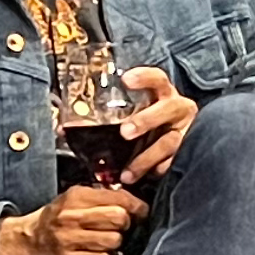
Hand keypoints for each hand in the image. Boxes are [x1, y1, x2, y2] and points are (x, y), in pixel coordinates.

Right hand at [0, 184, 148, 254]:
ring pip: (113, 240)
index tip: (140, 212)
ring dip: (115, 243)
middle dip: (126, 224)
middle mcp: (71, 216)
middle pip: (119, 218)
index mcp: (75, 196)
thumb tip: (133, 203)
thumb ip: (100, 198)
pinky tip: (99, 254)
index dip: (136, 206)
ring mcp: (69, 239)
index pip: (118, 198)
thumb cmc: (53, 220)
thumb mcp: (72, 200)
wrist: (24, 242)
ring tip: (106, 241)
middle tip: (121, 227)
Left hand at [110, 66, 198, 180]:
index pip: (157, 79)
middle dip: (146, 120)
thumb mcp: (133, 114)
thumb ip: (107, 118)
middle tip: (125, 132)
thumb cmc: (147, 123)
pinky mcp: (187, 152)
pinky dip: (156, 171)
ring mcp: (186, 131)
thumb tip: (67, 128)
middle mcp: (178, 108)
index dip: (144, 77)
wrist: (179, 142)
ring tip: (127, 173)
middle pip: (167, 108)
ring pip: (169, 142)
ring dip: (146, 158)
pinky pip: (173, 163)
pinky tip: (142, 177)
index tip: (125, 80)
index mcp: (163, 93)